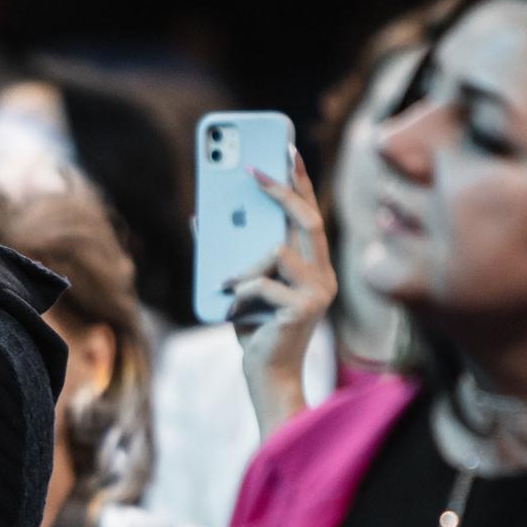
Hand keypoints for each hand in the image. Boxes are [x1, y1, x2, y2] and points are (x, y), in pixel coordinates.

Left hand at [228, 150, 335, 436]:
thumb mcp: (240, 285)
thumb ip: (231, 254)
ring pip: (274, 251)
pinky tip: (231, 311)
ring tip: (224, 288)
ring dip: (241, 268)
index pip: (311, 214)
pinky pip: (260, 284)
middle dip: (280, 189)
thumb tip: (202, 217)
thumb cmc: (253, 331)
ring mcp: (318, 291)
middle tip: (251, 167)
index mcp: (315, 266)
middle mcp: (324, 274)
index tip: (287, 149)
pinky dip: (238, 294)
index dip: (299, 181)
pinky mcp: (303, 309)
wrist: (266, 377)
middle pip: (308, 219)